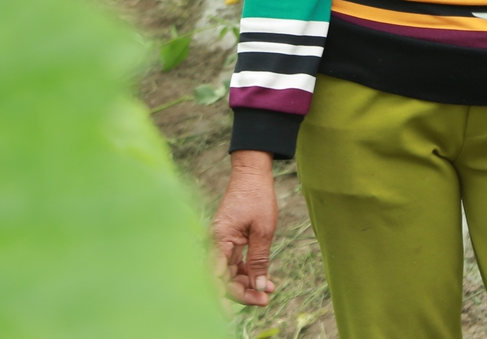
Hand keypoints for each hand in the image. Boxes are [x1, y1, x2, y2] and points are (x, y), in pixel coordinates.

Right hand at [212, 151, 279, 305]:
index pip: (216, 277)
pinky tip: (267, 280)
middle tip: (265, 300)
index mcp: (219, 240)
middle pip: (223, 278)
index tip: (231, 315)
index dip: (223, 297)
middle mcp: (216, 243)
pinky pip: (236, 263)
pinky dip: (249, 272)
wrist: (252, 172)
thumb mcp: (263, 231)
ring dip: (248, 284)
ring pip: (231, 273)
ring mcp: (222, 242)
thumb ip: (259, 260)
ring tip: (270, 291)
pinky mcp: (230, 241)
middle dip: (242, 292)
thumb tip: (260, 287)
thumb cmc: (257, 196)